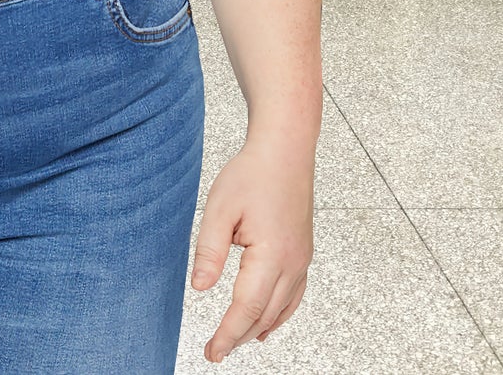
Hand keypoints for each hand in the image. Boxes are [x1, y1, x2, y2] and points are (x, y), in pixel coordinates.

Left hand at [189, 128, 315, 361]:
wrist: (285, 151)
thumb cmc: (252, 174)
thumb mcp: (220, 208)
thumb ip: (209, 250)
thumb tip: (199, 288)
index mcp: (272, 256)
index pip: (248, 308)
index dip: (228, 334)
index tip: (211, 352)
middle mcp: (293, 264)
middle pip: (265, 314)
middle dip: (239, 336)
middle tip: (215, 351)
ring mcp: (302, 260)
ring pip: (282, 308)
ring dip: (259, 327)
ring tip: (236, 341)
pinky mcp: (303, 252)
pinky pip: (294, 295)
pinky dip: (279, 314)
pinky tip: (268, 320)